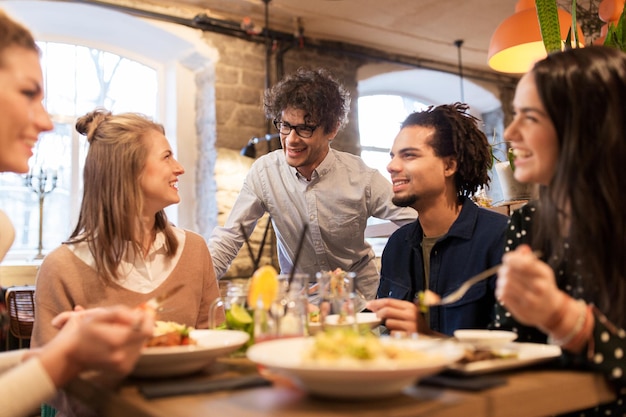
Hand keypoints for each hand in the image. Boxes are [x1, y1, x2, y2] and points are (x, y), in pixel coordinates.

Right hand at [32, 305, 154, 387]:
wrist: (70, 356)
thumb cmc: (83, 332)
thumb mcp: (98, 316)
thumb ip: (120, 312)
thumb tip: (138, 316)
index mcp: (117, 342)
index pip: (147, 330)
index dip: (147, 319)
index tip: (140, 312)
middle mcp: (122, 357)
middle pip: (145, 336)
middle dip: (138, 326)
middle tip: (124, 322)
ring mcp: (123, 366)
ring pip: (141, 345)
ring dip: (134, 336)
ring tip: (116, 334)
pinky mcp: (124, 370)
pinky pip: (135, 353)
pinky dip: (130, 346)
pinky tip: (117, 344)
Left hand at [365, 298, 421, 333]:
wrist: (429, 338)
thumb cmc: (415, 325)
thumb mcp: (407, 313)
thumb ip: (394, 309)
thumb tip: (374, 308)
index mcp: (410, 306)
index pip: (389, 301)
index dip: (377, 302)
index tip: (369, 305)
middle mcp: (411, 314)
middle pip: (387, 311)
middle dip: (378, 314)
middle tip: (375, 317)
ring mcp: (411, 325)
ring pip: (389, 323)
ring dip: (388, 327)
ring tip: (396, 328)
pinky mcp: (409, 336)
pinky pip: (393, 334)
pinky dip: (393, 335)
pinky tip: (399, 335)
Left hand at [496, 245, 565, 329]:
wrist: (551, 310)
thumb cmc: (542, 285)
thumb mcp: (540, 270)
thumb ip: (530, 259)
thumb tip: (523, 248)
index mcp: (544, 274)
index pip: (523, 263)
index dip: (511, 258)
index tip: (508, 260)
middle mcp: (539, 287)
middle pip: (510, 272)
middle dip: (504, 269)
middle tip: (505, 270)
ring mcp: (531, 301)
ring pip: (505, 284)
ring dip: (501, 280)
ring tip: (505, 280)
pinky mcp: (521, 310)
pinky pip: (503, 295)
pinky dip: (501, 290)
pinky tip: (506, 290)